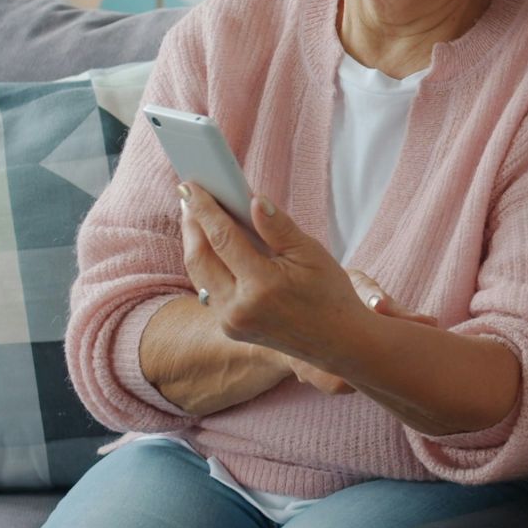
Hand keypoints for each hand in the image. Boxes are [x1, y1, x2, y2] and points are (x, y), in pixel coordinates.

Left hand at [179, 187, 436, 381]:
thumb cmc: (330, 293)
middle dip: (191, 224)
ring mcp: (232, 323)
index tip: (190, 186)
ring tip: (195, 216)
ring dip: (195, 243)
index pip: (222, 238)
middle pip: (199, 257)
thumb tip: (253, 199)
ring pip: (199, 275)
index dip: (204, 208)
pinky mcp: (231, 329)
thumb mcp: (310, 253)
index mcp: (263, 286)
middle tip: (188, 195)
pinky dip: (207, 264)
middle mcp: (240, 308)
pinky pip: (209, 290)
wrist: (340, 342)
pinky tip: (210, 245)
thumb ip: (278, 226)